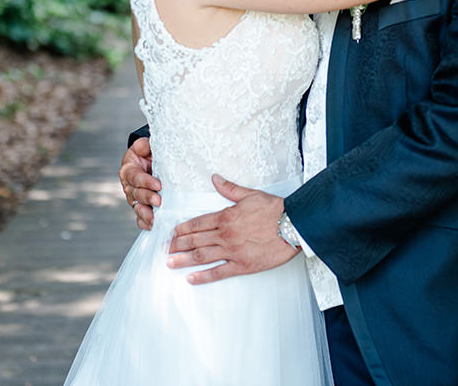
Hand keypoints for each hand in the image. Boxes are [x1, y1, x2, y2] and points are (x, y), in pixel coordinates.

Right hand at [119, 137, 159, 229]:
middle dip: (147, 198)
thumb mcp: (147, 145)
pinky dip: (145, 223)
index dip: (145, 181)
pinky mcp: (141, 207)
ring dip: (145, 213)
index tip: (158, 185)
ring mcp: (134, 198)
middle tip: (159, 201)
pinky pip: (140, 218)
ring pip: (137, 207)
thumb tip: (146, 145)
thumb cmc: (150, 153)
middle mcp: (129, 185)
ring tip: (155, 218)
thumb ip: (145, 144)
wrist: (153, 162)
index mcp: (129, 169)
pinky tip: (153, 226)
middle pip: (135, 193)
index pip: (135, 176)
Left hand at [167, 174, 298, 283]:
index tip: (172, 233)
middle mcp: (225, 234)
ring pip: (202, 255)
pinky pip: (219, 272)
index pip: (198, 223)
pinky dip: (204, 276)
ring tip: (169, 263)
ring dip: (184, 260)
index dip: (183, 229)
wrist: (293, 225)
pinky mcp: (243, 265)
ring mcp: (233, 251)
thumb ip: (229, 189)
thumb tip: (215, 178)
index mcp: (226, 216)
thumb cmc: (274, 209)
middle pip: (195, 240)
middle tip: (164, 250)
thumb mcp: (250, 194)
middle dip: (178, 245)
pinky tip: (191, 279)